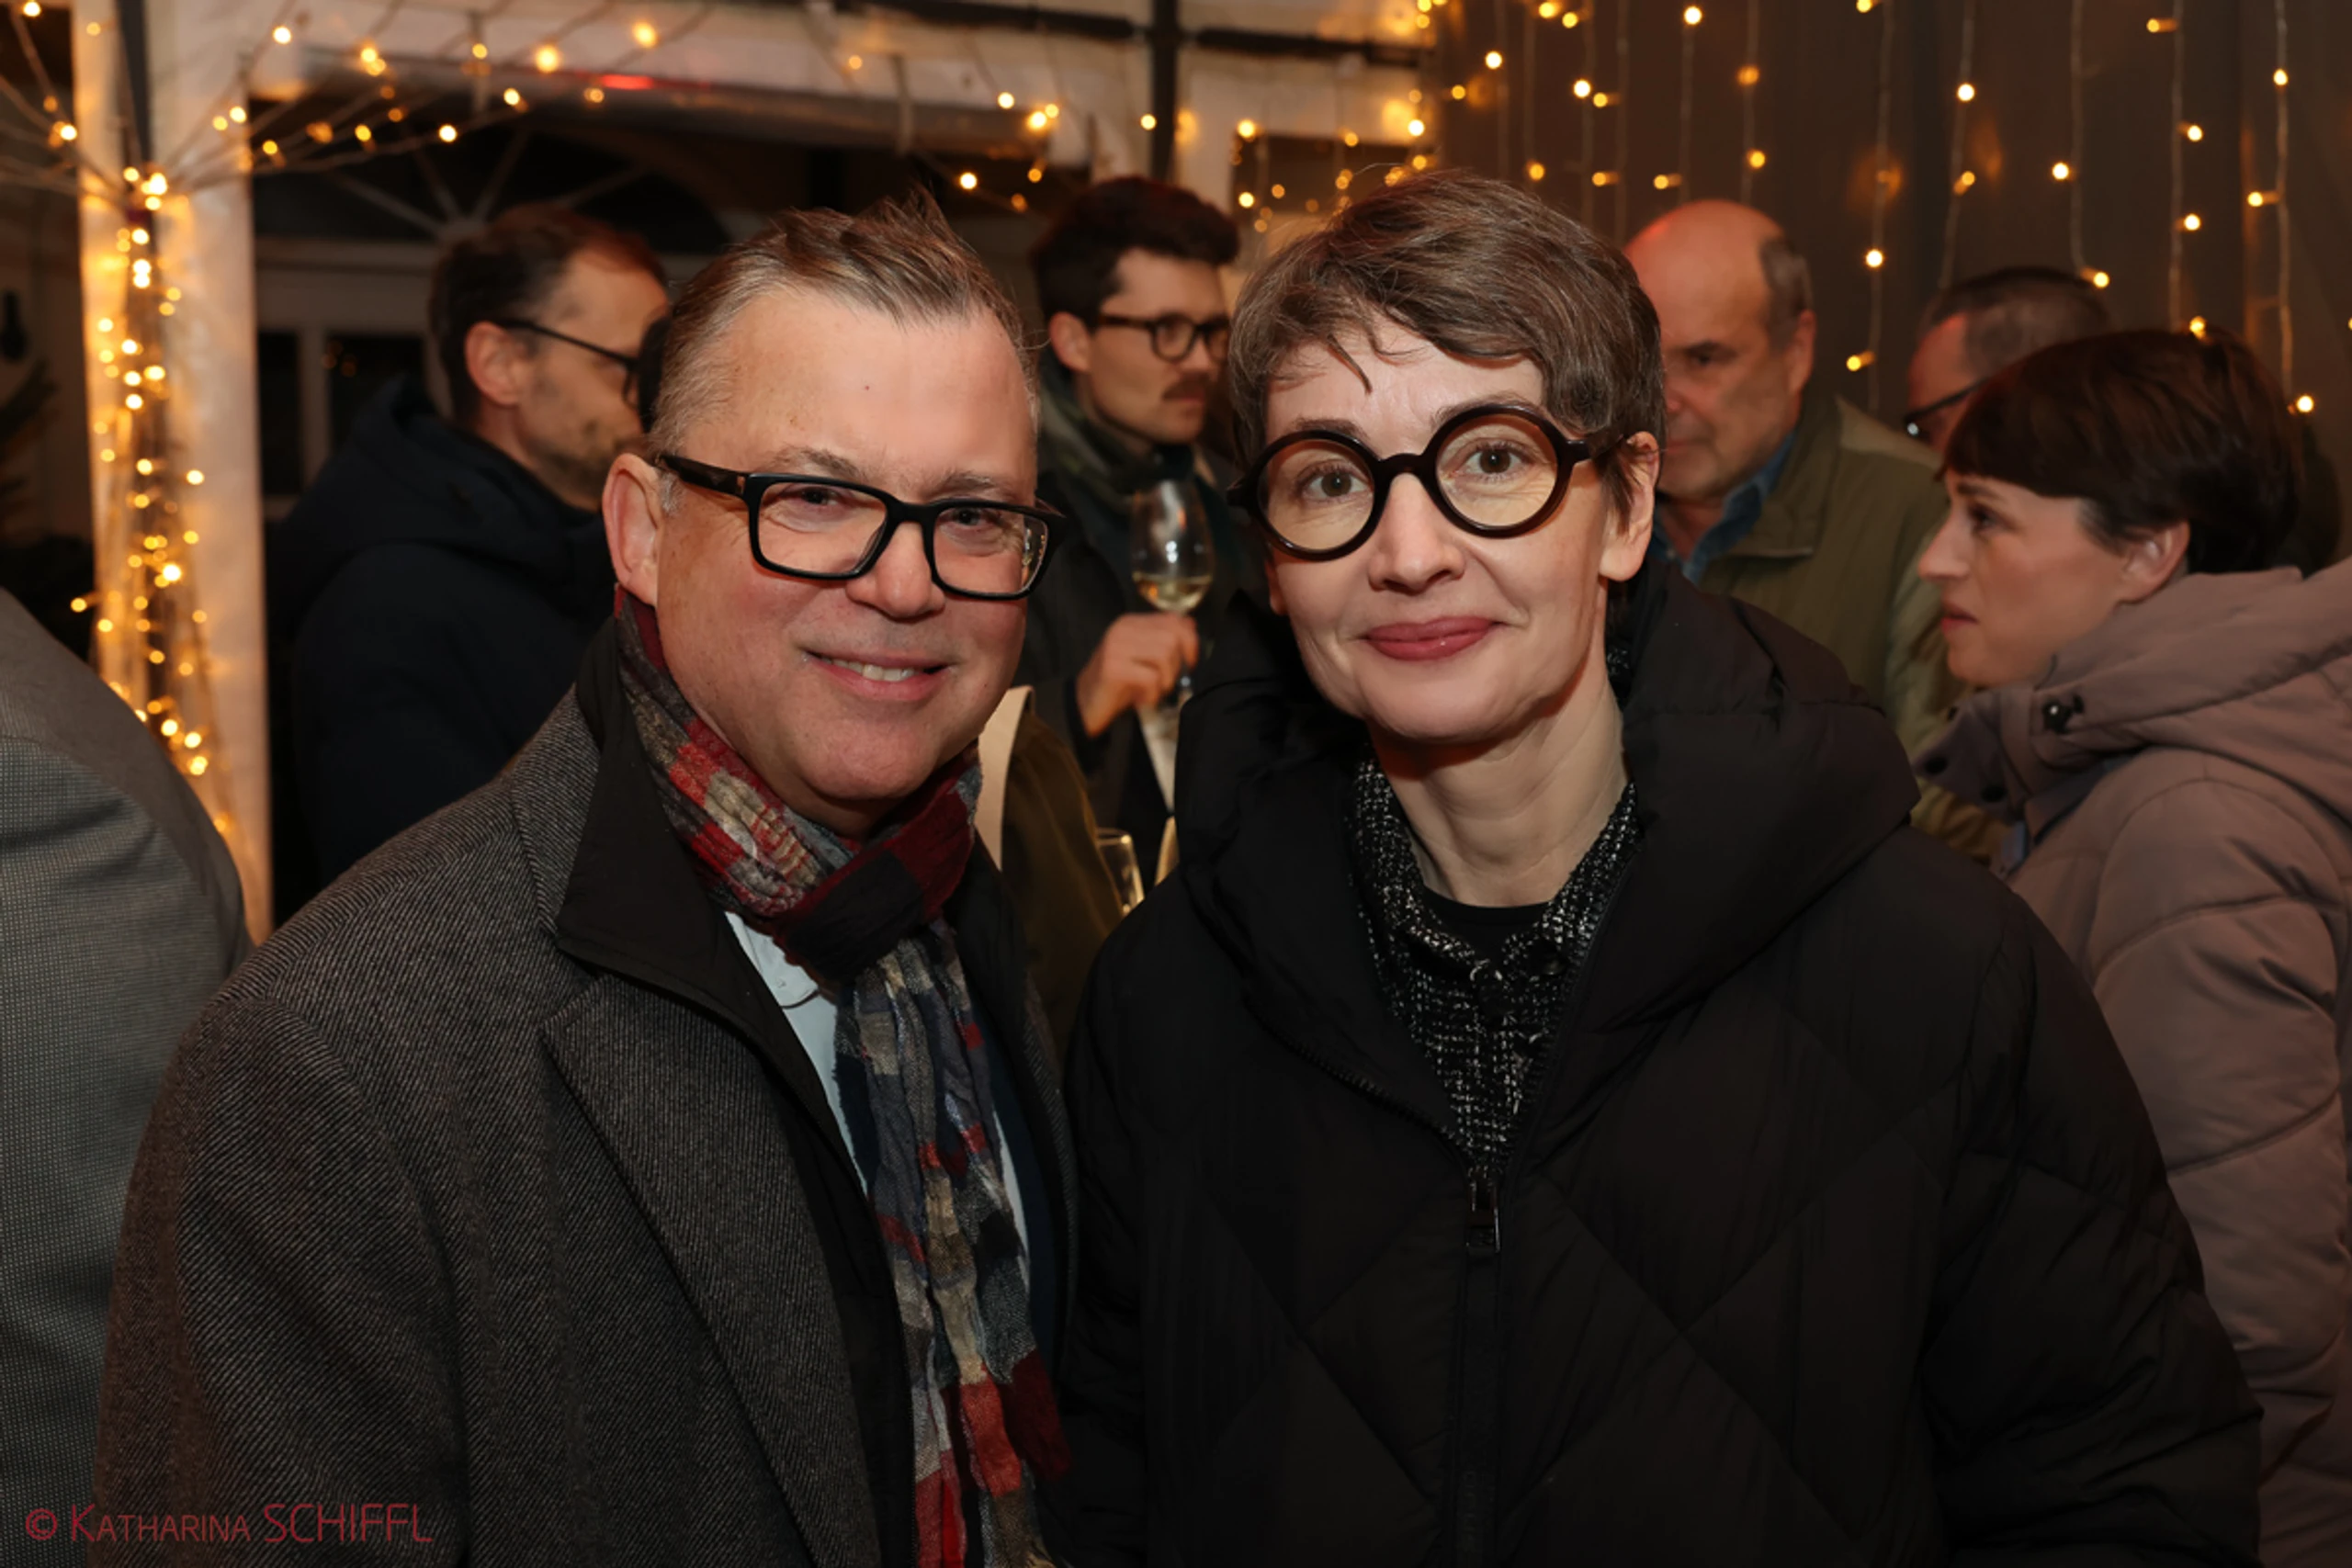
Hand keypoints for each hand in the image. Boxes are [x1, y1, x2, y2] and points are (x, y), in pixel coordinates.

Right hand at [1075, 613, 1199, 736]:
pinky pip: (1150, 678)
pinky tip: (1142, 699)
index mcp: (1132, 622)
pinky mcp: (1113, 669)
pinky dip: (1153, 694)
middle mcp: (1122, 629)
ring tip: (1152, 691)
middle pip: (1172, 638)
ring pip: (1164, 656)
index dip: (1190, 643)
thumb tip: (1191, 624)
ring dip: (1165, 681)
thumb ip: (1164, 639)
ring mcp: (1116, 647)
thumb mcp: (1144, 657)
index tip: (1188, 664)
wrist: (1084, 705)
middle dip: (1177, 666)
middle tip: (1165, 683)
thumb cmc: (1119, 683)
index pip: (1175, 620)